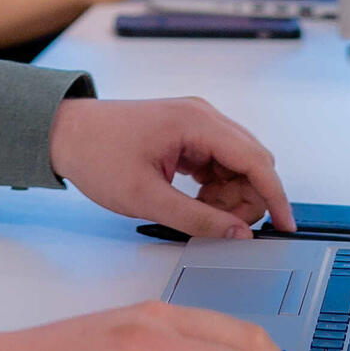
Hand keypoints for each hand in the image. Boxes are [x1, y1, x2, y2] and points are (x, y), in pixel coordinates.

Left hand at [49, 92, 293, 238]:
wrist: (63, 133)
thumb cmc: (96, 155)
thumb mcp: (145, 197)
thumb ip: (196, 219)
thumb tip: (237, 234)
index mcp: (196, 123)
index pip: (256, 160)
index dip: (275, 196)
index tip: (286, 225)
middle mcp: (203, 116)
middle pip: (252, 161)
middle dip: (248, 198)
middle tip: (225, 227)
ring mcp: (195, 122)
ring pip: (237, 163)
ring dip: (231, 194)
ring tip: (201, 214)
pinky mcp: (187, 133)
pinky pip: (219, 162)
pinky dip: (216, 186)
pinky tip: (196, 201)